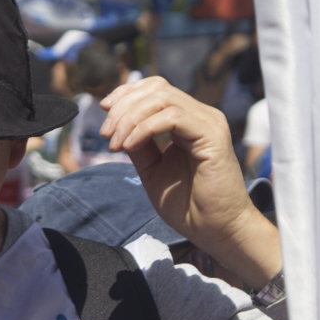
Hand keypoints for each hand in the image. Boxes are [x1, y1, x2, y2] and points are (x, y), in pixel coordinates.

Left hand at [100, 77, 279, 288]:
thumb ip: (138, 144)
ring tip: (115, 142)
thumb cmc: (188, 205)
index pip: (156, 88)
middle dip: (123, 106)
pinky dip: (145, 128)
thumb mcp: (152, 169)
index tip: (103, 111)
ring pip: (162, 98)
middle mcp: (201, 116)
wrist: (216, 231)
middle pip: (156, 88)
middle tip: (105, 134)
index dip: (127, 93)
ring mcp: (209, 123)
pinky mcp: (213, 136)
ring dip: (130, 117)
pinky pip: (173, 117)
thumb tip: (115, 124)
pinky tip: (130, 145)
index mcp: (188, 120)